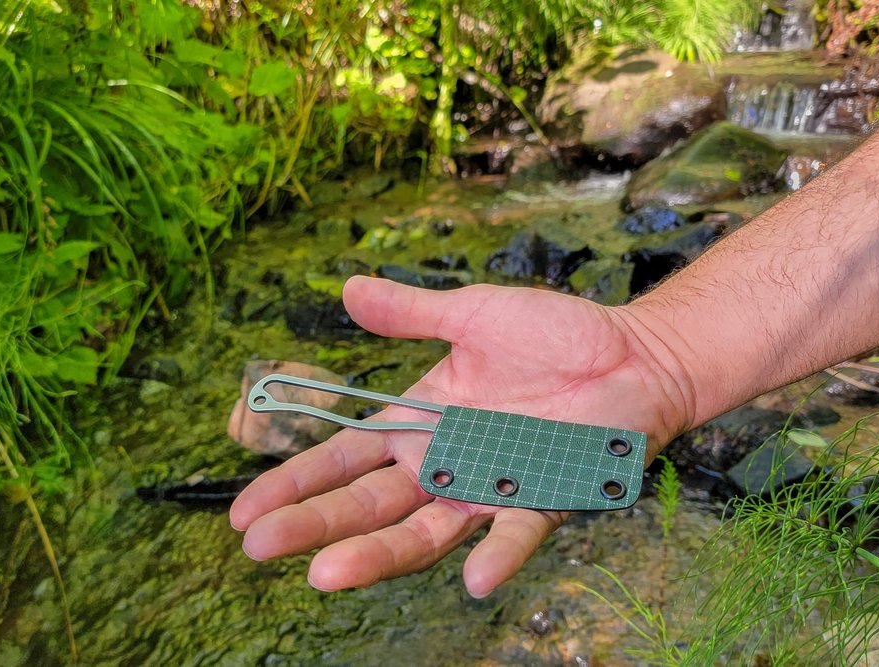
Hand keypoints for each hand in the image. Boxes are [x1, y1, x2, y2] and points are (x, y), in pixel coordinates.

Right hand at [228, 275, 692, 597]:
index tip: (244, 511)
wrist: (634, 352)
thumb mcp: (473, 313)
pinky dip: (497, 555)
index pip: (344, 458)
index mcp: (421, 422)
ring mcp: (490, 489)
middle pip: (367, 503)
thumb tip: (346, 289)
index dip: (295, 483)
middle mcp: (445, 465)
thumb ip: (410, 313)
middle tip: (259, 546)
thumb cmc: (557, 333)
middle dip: (312, 524)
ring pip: (423, 532)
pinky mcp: (544, 500)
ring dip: (377, 555)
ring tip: (325, 574)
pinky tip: (472, 579)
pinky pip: (517, 533)